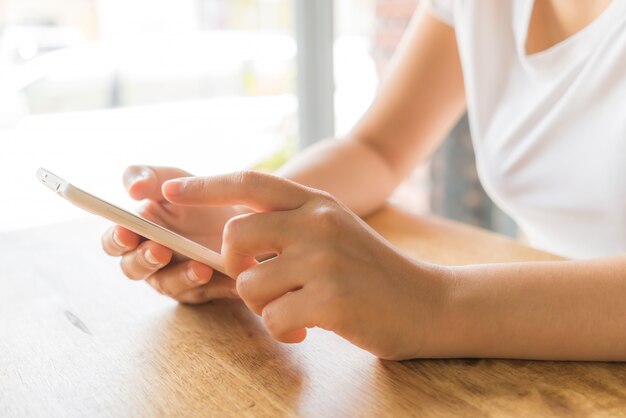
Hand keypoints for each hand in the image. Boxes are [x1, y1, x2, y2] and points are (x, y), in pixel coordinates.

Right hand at [101, 165, 246, 303]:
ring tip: (201, 267)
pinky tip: (232, 279)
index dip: (116, 240)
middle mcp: (150, 260)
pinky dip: (219, 286)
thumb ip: (148, 177)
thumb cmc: (197, 197)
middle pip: (134, 269)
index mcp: (137, 232)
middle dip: (144, 261)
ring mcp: (176, 278)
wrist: (241, 216)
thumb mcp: (175, 179)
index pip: (115, 242)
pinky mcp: (204, 290)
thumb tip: (133, 188)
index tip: (126, 233)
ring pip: (170, 285)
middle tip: (161, 250)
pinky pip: (209, 292)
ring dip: (183, 277)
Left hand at [162, 171, 447, 359]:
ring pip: (249, 285)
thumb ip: (290, 226)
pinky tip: (306, 329)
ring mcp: (324, 259)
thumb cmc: (371, 272)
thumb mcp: (334, 231)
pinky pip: (273, 318)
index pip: (250, 183)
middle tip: (259, 283)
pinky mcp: (330, 298)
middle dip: (235, 267)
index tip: (168, 192)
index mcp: (316, 202)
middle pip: (236, 235)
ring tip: (293, 310)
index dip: (205, 186)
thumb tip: (233, 238)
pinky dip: (282, 329)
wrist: (428, 303)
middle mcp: (318, 222)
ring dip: (263, 306)